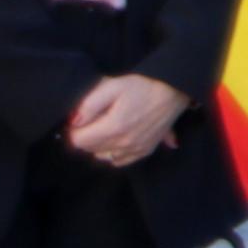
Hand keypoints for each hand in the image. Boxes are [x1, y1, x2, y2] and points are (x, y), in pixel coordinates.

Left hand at [63, 72, 186, 167]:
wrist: (174, 91)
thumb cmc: (142, 86)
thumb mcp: (113, 86)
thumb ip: (89, 104)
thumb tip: (73, 122)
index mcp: (112, 128)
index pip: (77, 141)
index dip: (75, 129)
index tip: (82, 118)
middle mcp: (122, 144)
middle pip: (89, 149)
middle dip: (87, 135)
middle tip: (97, 118)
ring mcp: (134, 149)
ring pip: (102, 156)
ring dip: (99, 145)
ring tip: (107, 127)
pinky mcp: (145, 151)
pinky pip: (119, 161)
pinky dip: (113, 153)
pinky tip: (118, 138)